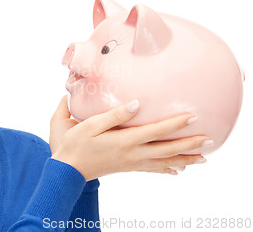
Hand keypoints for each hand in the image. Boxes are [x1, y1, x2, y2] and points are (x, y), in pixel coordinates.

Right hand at [49, 95, 209, 180]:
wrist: (67, 169)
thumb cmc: (73, 144)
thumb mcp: (88, 124)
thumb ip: (112, 114)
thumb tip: (134, 104)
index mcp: (124, 140)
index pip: (156, 131)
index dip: (175, 124)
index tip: (193, 116)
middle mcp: (132, 153)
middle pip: (166, 150)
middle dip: (189, 145)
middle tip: (208, 140)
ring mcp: (130, 162)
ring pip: (163, 162)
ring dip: (184, 159)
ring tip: (201, 158)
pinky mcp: (126, 167)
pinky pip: (152, 169)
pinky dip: (167, 169)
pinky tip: (176, 170)